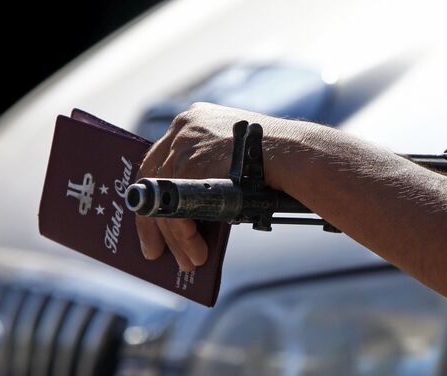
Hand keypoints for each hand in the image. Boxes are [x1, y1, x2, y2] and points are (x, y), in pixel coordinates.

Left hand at [135, 102, 280, 270]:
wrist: (294, 155)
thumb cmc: (273, 163)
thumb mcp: (232, 161)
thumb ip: (207, 174)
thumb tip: (190, 217)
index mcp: (194, 121)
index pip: (160, 160)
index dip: (155, 194)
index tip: (152, 220)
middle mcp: (183, 127)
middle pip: (152, 178)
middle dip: (153, 221)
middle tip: (154, 250)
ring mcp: (183, 143)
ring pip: (163, 198)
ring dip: (175, 237)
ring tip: (187, 263)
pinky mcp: (188, 164)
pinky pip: (175, 208)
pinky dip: (182, 235)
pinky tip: (193, 251)